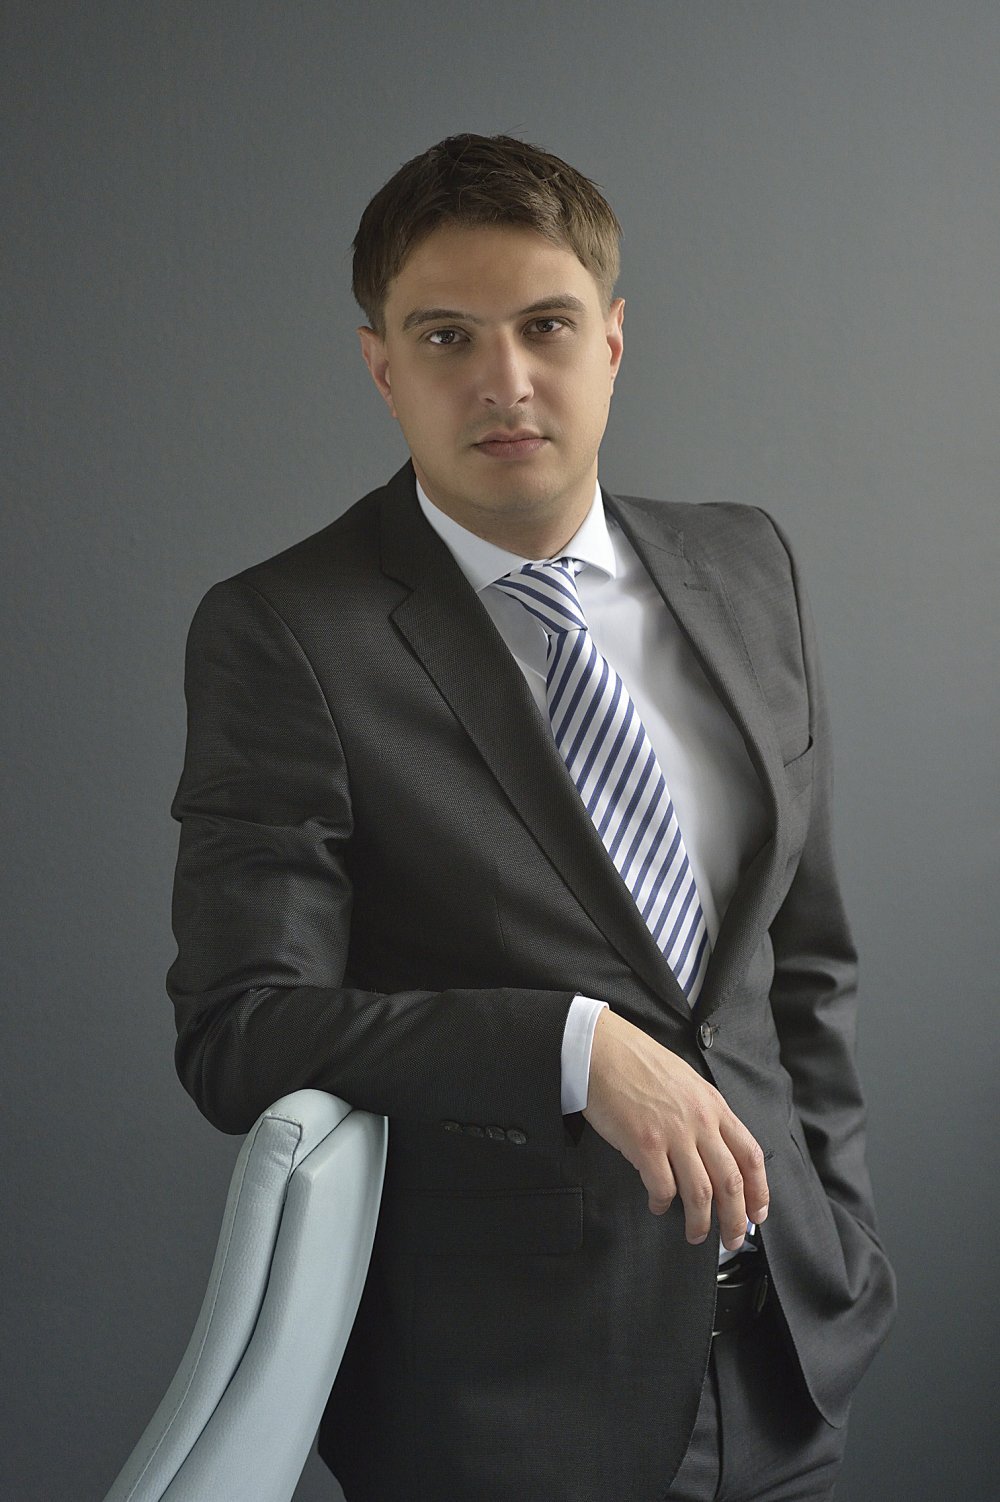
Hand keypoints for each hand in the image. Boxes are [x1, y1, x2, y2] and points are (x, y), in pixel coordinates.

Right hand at [581, 1009, 768, 1249]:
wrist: (602, 1050)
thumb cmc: (637, 1063)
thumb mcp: (686, 1082)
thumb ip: (704, 1114)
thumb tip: (713, 1150)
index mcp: (714, 1106)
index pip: (750, 1156)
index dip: (759, 1191)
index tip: (757, 1214)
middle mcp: (700, 1121)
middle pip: (731, 1182)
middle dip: (735, 1219)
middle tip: (732, 1240)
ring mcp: (674, 1133)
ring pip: (701, 1193)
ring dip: (701, 1222)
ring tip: (695, 1235)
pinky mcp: (645, 1144)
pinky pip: (663, 1187)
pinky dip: (662, 1203)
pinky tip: (657, 1204)